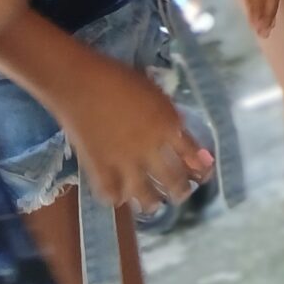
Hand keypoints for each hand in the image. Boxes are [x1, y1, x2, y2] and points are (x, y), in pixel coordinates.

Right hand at [57, 49, 211, 212]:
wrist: (80, 83)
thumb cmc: (120, 79)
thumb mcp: (156, 94)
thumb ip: (169, 116)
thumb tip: (180, 134)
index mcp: (167, 124)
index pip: (192, 153)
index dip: (200, 168)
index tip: (203, 176)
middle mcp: (150, 147)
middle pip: (172, 178)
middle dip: (180, 191)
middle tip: (182, 195)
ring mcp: (123, 161)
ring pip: (144, 193)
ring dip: (152, 201)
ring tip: (154, 205)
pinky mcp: (98, 167)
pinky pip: (111, 193)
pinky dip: (116, 198)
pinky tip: (119, 198)